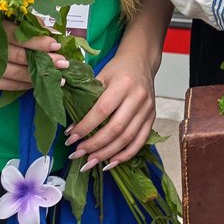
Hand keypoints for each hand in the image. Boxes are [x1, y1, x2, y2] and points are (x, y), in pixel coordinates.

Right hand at [0, 19, 69, 91]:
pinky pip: (5, 85)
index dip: (37, 41)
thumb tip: (48, 30)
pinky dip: (22, 85)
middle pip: (19, 56)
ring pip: (13, 74)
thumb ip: (21, 23)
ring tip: (57, 78)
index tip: (56, 44)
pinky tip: (36, 84)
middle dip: (43, 61)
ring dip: (36, 77)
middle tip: (63, 64)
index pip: (18, 36)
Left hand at [65, 50, 158, 171]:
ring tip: (90, 162)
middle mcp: (138, 97)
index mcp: (123, 84)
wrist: (142, 62)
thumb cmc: (118, 69)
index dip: (85, 127)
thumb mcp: (100, 76)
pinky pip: (140, 141)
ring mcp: (147, 109)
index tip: (70, 138)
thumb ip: (88, 97)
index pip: (102, 110)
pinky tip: (111, 162)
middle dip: (94, 145)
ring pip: (127, 138)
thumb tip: (70, 125)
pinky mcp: (152, 117)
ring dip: (107, 153)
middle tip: (77, 154)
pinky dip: (125, 155)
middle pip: (115, 128)